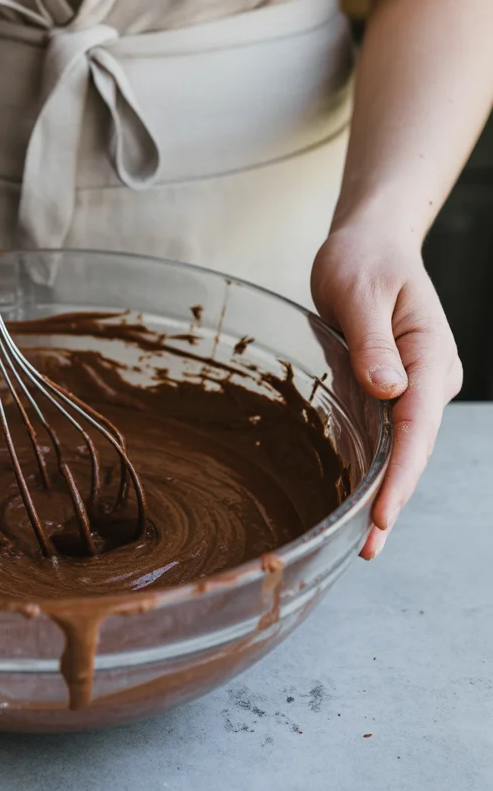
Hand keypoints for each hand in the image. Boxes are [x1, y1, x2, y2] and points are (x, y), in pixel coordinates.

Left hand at [311, 224, 461, 559]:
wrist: (371, 242)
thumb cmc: (363, 260)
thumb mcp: (358, 292)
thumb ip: (371, 341)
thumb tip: (388, 389)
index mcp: (429, 353)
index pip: (417, 426)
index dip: (401, 475)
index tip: (382, 515)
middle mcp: (431, 375)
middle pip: (414, 447)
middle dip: (393, 498)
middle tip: (367, 549)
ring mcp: (418, 384)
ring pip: (404, 446)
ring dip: (387, 490)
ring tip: (363, 541)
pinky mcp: (399, 387)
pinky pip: (390, 433)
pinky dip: (378, 467)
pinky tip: (360, 497)